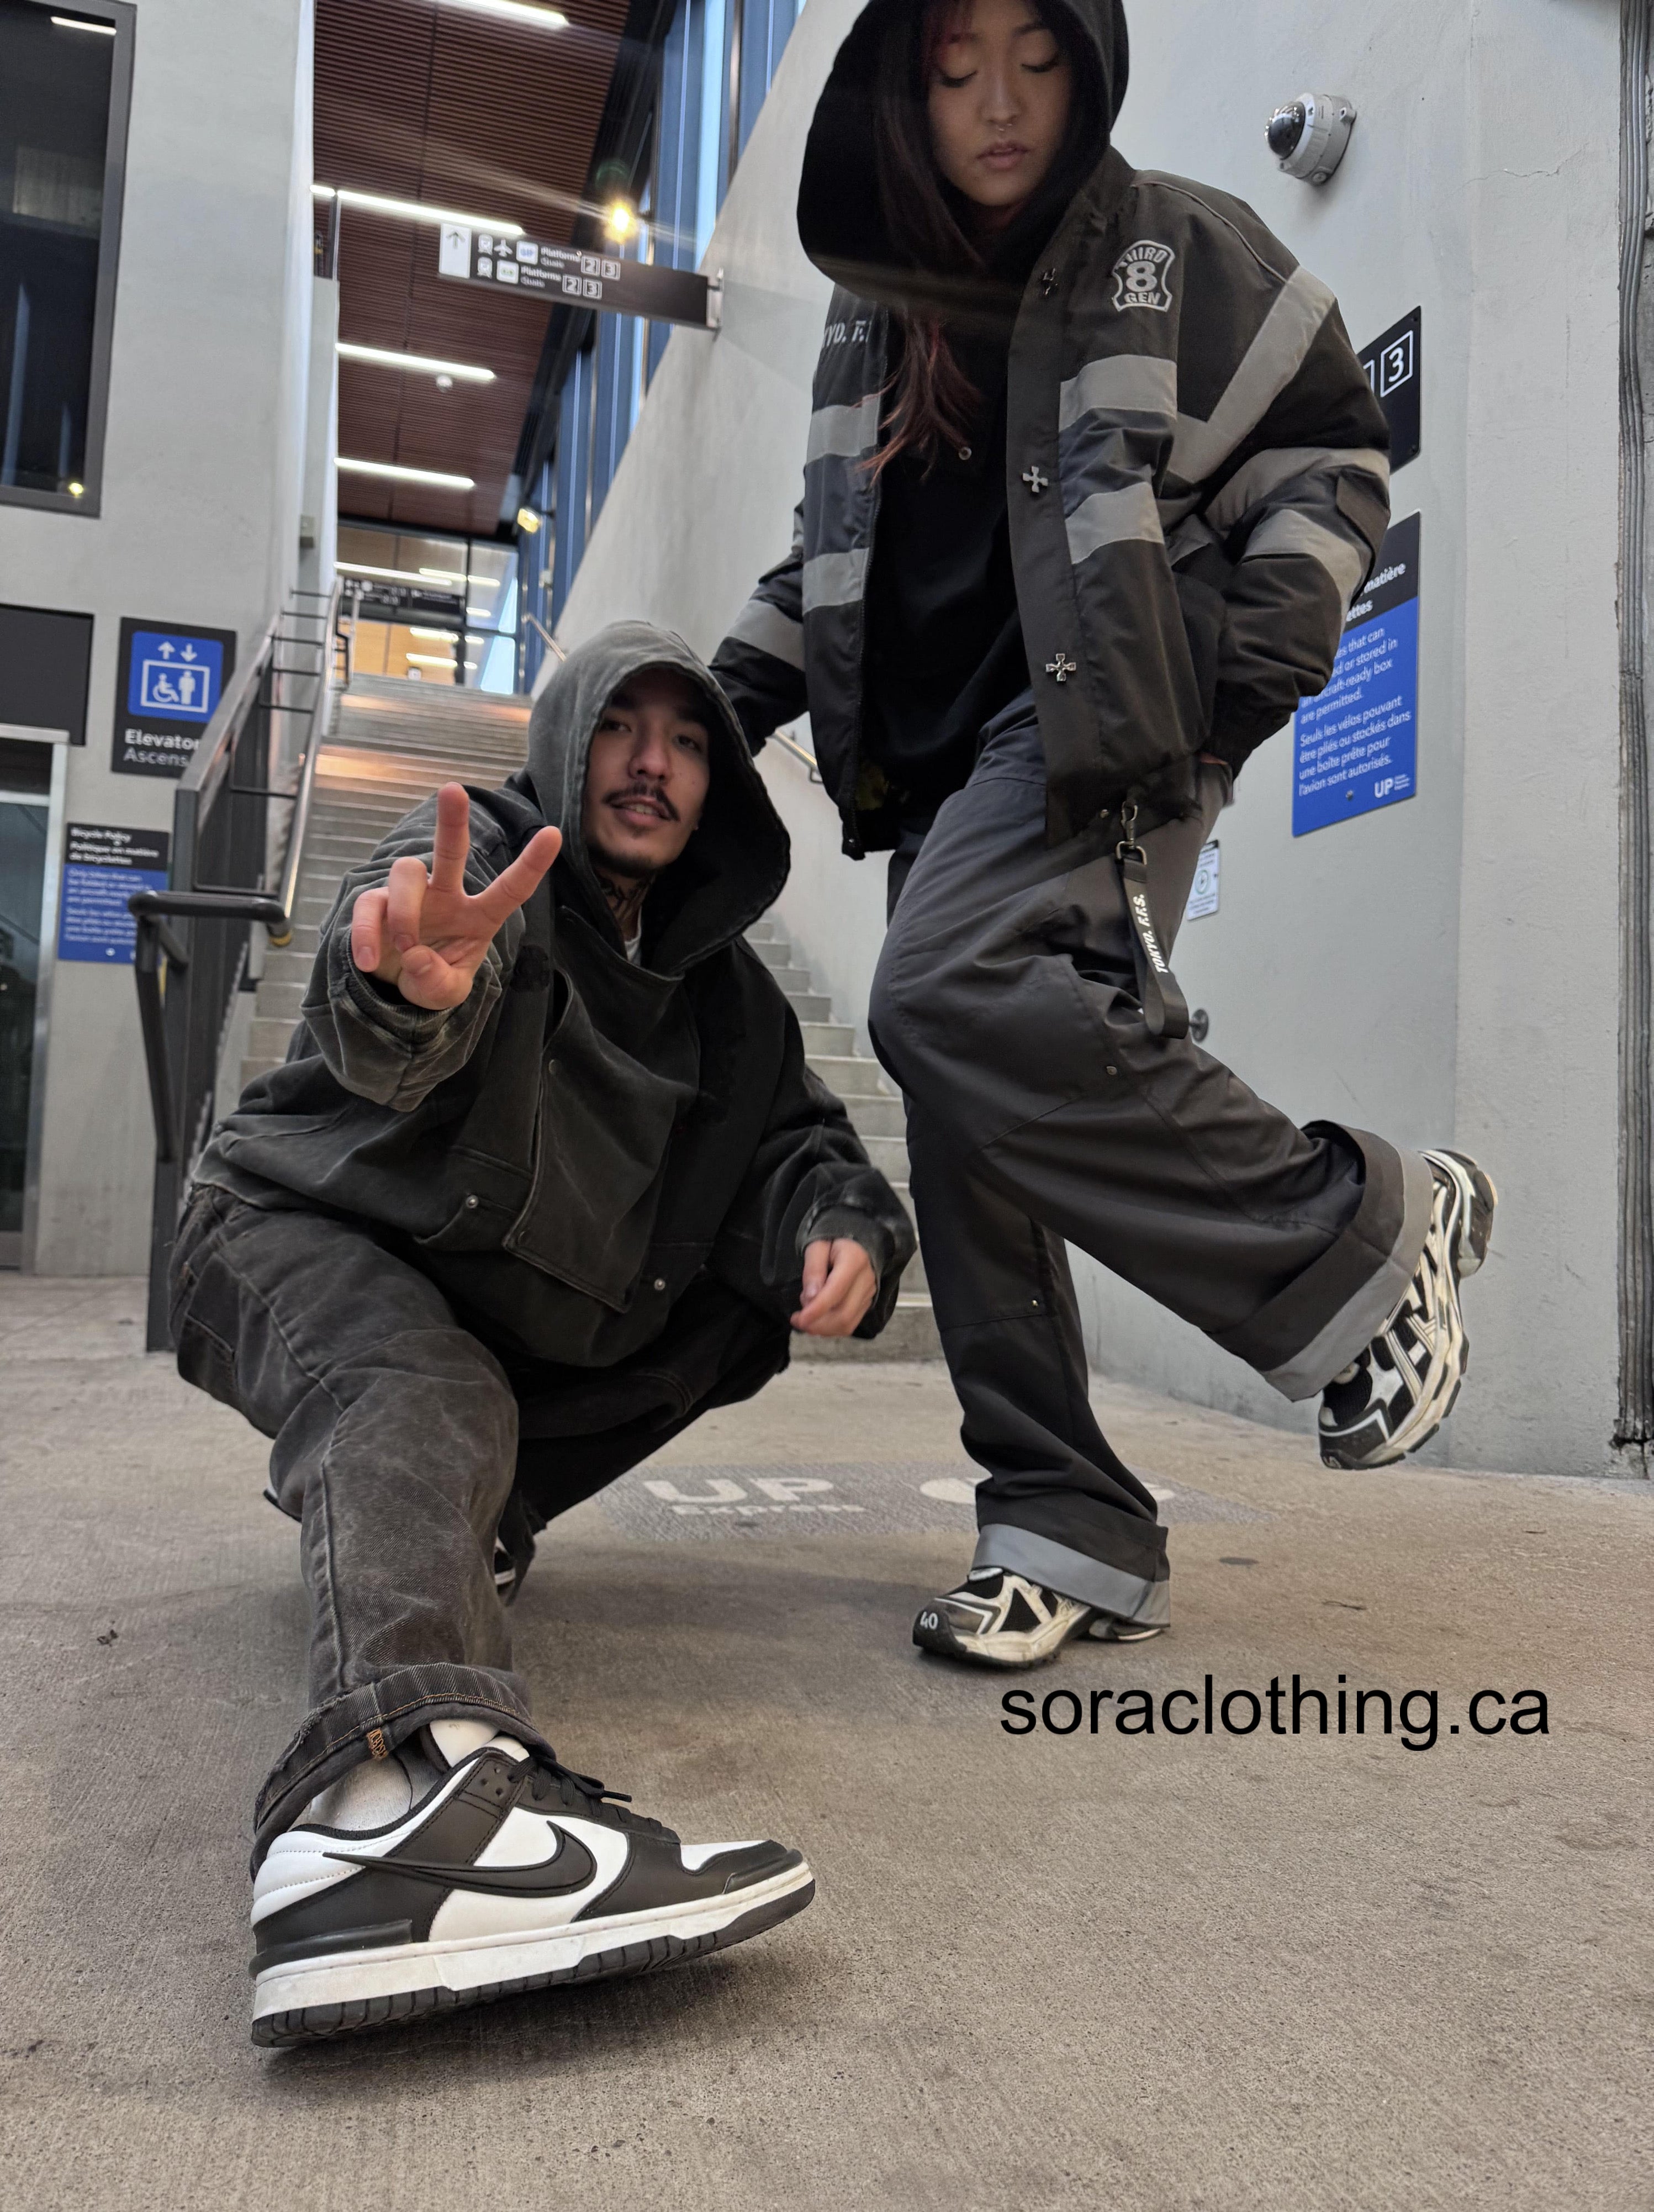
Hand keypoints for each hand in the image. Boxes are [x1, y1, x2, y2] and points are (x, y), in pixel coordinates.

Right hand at [350, 783, 561, 1010]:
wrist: (393, 991)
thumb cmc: (430, 980)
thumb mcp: (444, 993)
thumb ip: (438, 982)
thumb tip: (417, 958)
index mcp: (478, 915)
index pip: (510, 889)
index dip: (531, 864)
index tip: (554, 833)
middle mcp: (446, 896)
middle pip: (451, 852)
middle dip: (452, 821)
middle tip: (452, 790)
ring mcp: (410, 896)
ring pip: (405, 874)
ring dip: (404, 913)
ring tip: (406, 947)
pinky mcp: (375, 904)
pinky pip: (368, 906)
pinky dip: (366, 934)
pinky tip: (369, 961)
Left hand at [792, 1237, 877, 1337]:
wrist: (855, 1241)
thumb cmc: (832, 1241)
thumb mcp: (816, 1246)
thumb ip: (813, 1270)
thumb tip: (810, 1298)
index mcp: (855, 1260)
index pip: (836, 1291)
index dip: (816, 1309)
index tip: (798, 1319)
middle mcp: (867, 1279)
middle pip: (844, 1314)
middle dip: (817, 1324)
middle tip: (796, 1320)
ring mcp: (869, 1293)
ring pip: (847, 1323)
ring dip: (822, 1329)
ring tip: (804, 1319)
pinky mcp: (867, 1302)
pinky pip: (850, 1323)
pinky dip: (831, 1328)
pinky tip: (817, 1320)